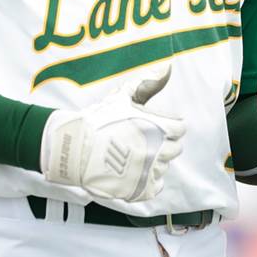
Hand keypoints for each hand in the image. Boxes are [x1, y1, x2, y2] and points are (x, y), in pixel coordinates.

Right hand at [40, 64, 185, 200]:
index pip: (180, 128)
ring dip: (154, 160)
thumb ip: (148, 82)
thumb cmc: (100, 118)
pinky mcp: (140, 190)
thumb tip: (168, 66)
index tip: (154, 124)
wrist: (76, 146)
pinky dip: (150, 180)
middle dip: (163, 141)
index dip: (168, 124)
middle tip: (142, 138)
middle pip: (175, 148)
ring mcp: (149, 172)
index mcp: (158, 127)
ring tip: (133, 153)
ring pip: (164, 166)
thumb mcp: (124, 95)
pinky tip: (137, 170)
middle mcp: (158, 151)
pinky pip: (158, 186)